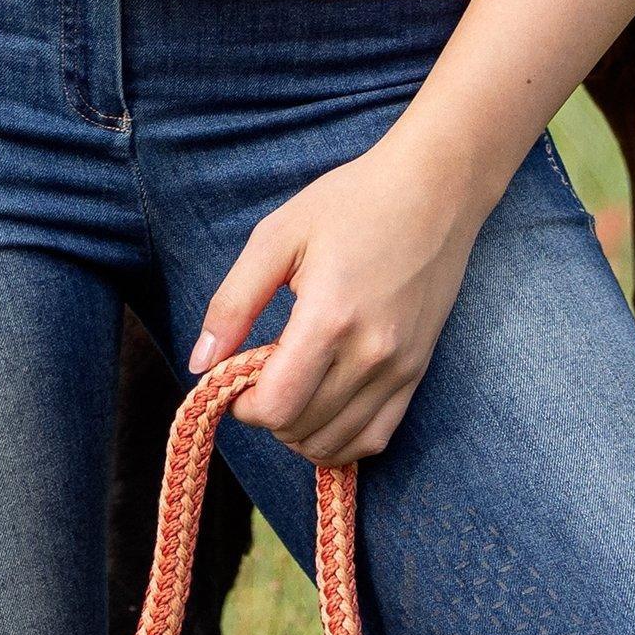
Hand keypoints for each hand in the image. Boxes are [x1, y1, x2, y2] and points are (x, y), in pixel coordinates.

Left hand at [189, 128, 495, 467]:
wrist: (433, 189)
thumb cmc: (350, 202)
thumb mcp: (277, 236)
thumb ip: (233, 302)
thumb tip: (200, 362)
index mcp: (330, 318)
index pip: (277, 407)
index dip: (242, 406)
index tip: (233, 377)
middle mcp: (371, 354)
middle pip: (302, 430)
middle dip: (267, 414)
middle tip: (258, 373)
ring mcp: (401, 369)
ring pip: (338, 444)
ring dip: (300, 432)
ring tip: (288, 386)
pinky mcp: (418, 372)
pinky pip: (376, 437)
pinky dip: (341, 439)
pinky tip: (320, 407)